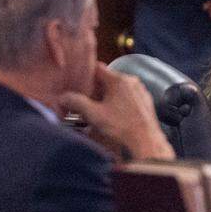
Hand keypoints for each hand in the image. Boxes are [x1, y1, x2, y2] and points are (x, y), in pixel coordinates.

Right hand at [60, 64, 174, 160]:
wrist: (146, 143)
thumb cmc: (122, 128)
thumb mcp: (93, 115)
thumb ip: (76, 103)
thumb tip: (63, 98)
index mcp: (118, 80)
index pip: (97, 68)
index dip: (85, 76)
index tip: (77, 84)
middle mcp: (131, 82)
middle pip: (107, 80)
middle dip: (95, 90)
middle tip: (86, 103)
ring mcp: (140, 92)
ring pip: (118, 89)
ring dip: (107, 98)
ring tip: (99, 113)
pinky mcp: (145, 103)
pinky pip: (128, 98)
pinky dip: (118, 104)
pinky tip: (114, 118)